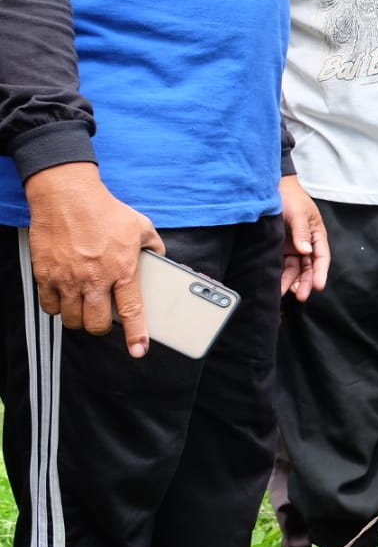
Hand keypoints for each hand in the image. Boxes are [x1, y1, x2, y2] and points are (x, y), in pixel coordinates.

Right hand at [22, 162, 162, 356]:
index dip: (136, 334)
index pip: (132, 310)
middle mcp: (94, 278)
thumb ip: (154, 247)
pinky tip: (64, 297)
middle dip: (102, 327)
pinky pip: (49, 306)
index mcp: (122, 268)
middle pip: (97, 323)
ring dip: (80, 318)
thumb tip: (162, 260)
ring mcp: (67, 278)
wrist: (67, 195)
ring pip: (72, 319)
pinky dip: (57, 307)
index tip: (138, 350)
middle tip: (104, 318)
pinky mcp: (46, 275)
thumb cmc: (105, 210)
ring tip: (85, 306)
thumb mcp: (141, 226)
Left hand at [279, 175, 328, 301]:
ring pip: (295, 269)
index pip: (322, 257)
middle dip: (306, 282)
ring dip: (291, 282)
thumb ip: (302, 232)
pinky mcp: (279, 248)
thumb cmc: (290, 198)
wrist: (269, 189)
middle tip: (301, 296)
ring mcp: (293, 247)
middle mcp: (306, 243)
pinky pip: (282, 265)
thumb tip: (306, 251)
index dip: (320, 272)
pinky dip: (281, 275)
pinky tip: (277, 284)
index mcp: (317, 234)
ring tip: (284, 294)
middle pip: (309, 267)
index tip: (318, 286)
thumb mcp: (298, 213)